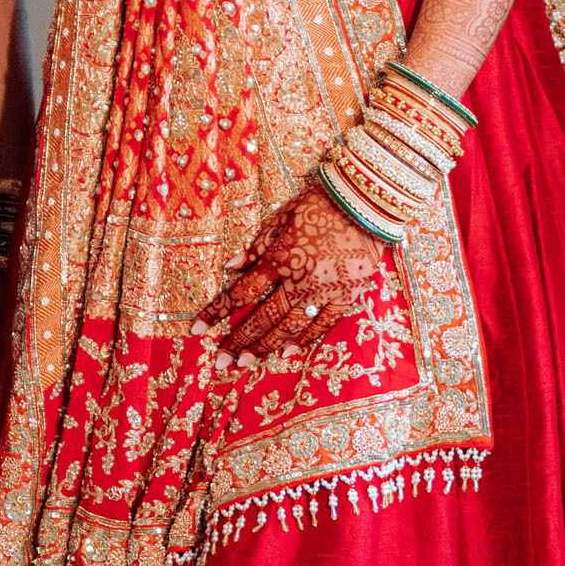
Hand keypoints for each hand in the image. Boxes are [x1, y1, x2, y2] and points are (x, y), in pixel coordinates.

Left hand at [210, 184, 387, 363]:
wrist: (367, 203)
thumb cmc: (320, 204)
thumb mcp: (282, 217)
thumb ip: (258, 245)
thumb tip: (232, 266)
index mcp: (280, 258)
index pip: (241, 292)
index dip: (217, 312)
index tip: (197, 328)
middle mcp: (299, 280)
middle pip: (263, 317)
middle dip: (239, 340)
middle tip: (222, 361)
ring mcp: (324, 292)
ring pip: (290, 327)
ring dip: (267, 346)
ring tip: (247, 362)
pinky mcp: (347, 296)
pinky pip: (323, 325)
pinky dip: (304, 340)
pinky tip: (287, 352)